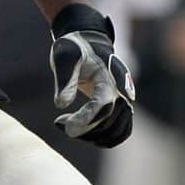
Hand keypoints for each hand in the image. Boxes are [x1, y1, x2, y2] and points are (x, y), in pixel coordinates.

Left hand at [49, 3, 135, 146]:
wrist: (89, 45)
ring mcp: (124, 101)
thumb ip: (64, 79)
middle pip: (108, 121)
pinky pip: (121, 133)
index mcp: (109, 76)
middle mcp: (122, 91)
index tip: (62, 124)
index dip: (84, 119)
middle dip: (82, 128)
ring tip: (68, 126)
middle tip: (59, 122)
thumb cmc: (74, 48)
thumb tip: (61, 104)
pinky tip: (82, 132)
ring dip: (91, 136)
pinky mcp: (121, 109)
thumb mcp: (64, 57)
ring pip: (115, 132)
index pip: (103, 105)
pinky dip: (103, 139)